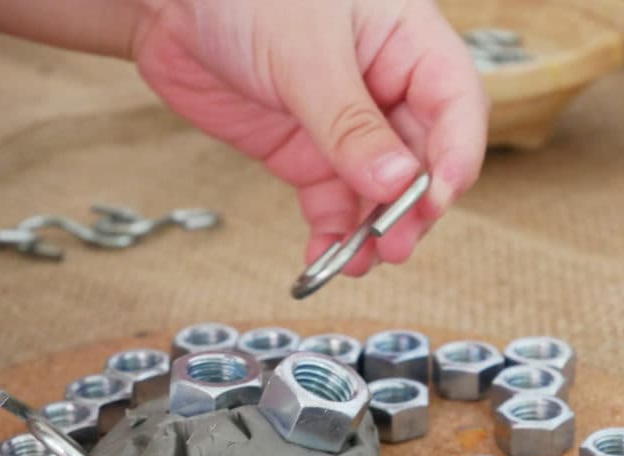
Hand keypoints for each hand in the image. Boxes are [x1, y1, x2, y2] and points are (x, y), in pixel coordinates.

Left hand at [134, 0, 487, 275]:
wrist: (167, 4)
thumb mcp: (306, 53)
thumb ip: (350, 122)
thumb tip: (397, 182)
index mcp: (406, 41)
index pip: (456, 104)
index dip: (456, 156)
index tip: (435, 200)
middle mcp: (384, 87)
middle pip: (422, 159)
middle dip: (412, 207)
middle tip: (395, 243)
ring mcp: (344, 125)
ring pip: (378, 191)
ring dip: (374, 231)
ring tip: (359, 261)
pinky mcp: (305, 154)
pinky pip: (332, 203)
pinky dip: (332, 234)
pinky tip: (325, 255)